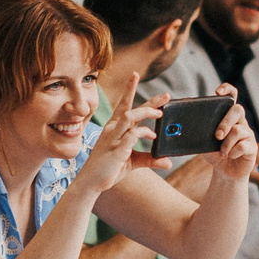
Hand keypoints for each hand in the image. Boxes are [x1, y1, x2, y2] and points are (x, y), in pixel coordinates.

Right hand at [71, 74, 159, 202]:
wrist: (91, 183)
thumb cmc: (108, 170)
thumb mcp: (132, 162)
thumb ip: (149, 159)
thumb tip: (167, 161)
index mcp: (114, 128)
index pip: (123, 104)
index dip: (129, 89)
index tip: (135, 75)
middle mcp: (112, 129)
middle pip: (131, 108)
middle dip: (150, 101)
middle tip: (167, 95)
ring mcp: (113, 138)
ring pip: (130, 116)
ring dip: (147, 112)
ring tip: (160, 114)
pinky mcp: (116, 149)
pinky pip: (132, 135)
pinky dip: (144, 132)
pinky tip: (152, 135)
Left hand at [207, 84, 257, 183]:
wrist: (225, 172)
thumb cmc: (214, 153)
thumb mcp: (204, 142)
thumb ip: (200, 133)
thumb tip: (187, 128)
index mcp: (228, 116)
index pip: (231, 96)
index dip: (227, 90)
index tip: (218, 92)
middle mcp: (240, 122)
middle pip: (237, 110)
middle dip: (226, 122)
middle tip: (217, 136)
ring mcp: (247, 134)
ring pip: (238, 130)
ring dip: (226, 144)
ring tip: (221, 153)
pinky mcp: (252, 147)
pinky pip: (243, 145)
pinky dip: (232, 152)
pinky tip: (229, 156)